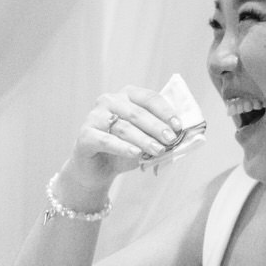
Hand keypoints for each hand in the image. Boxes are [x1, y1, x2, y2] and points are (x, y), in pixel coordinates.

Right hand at [63, 85, 186, 190]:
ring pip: (123, 127)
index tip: (178, 126)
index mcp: (126, 96)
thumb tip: (181, 137)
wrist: (97, 169)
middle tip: (171, 139)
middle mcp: (108, 101)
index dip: (165, 111)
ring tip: (158, 150)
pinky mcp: (85, 135)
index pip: (148, 98)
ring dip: (144, 139)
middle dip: (157, 127)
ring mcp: (94, 117)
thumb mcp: (146, 140)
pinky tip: (136, 153)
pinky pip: (106, 140)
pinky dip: (123, 147)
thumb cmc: (125, 150)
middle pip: (137, 113)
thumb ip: (160, 135)